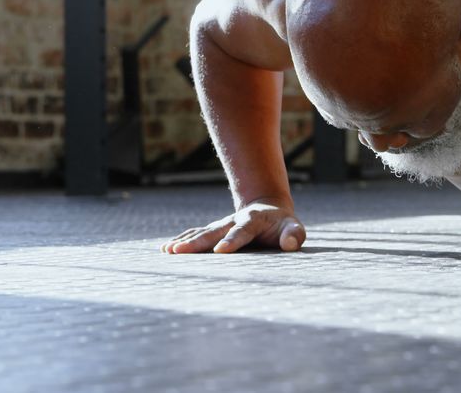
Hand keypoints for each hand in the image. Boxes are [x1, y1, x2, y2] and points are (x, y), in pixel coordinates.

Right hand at [161, 200, 305, 253]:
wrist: (267, 209)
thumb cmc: (283, 225)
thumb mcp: (293, 227)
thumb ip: (294, 235)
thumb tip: (290, 244)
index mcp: (254, 221)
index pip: (242, 231)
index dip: (232, 240)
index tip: (219, 251)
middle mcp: (233, 221)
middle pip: (213, 232)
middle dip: (196, 242)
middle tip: (179, 252)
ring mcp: (221, 225)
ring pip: (201, 233)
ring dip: (185, 242)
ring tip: (168, 251)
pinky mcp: (214, 230)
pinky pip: (195, 234)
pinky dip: (181, 241)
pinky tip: (166, 249)